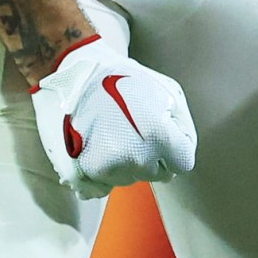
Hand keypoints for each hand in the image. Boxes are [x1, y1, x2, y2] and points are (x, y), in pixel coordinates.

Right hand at [29, 35, 196, 198]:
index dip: (175, 148)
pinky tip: (97, 147)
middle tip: (132, 126)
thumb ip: (183, 127)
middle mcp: (134, 157)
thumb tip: (179, 157)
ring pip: (131, 178)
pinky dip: (103, 172)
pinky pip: (105, 186)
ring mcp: (108, 167)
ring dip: (126, 161)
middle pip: (157, 173)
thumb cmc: (121, 76)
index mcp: (157, 135)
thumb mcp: (167, 90)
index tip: (162, 134)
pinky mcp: (84, 172)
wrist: (73, 71)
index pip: (182, 163)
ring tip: (111, 129)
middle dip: (151, 154)